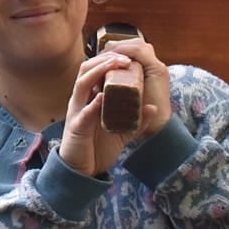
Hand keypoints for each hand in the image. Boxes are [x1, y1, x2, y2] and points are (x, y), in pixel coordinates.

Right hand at [57, 39, 170, 176]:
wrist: (82, 172)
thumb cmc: (98, 148)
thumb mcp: (121, 131)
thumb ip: (135, 119)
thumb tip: (152, 108)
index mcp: (89, 98)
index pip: (95, 70)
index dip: (109, 59)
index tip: (128, 56)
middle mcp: (80, 100)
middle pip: (86, 69)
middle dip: (105, 59)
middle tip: (125, 58)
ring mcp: (76, 112)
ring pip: (82, 84)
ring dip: (98, 71)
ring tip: (115, 64)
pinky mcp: (76, 127)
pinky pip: (83, 112)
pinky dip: (93, 103)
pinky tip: (102, 97)